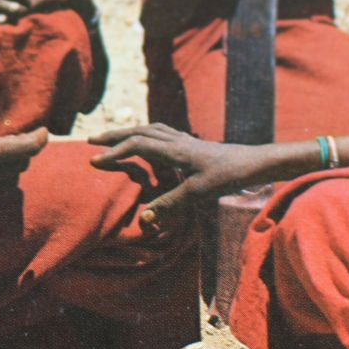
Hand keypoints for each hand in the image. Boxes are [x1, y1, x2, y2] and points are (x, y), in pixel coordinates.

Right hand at [88, 123, 267, 230]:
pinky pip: (164, 134)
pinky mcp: (193, 145)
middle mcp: (178, 140)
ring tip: (115, 139)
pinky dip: (149, 136)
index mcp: (175, 149)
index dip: (114, 152)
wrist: (255, 162)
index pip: (137, 145)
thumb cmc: (229, 176)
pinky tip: (149, 147)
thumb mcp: (199, 193)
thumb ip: (170, 204)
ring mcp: (186, 141)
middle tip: (92, 139)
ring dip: (131, 133)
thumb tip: (144, 218)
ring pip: (151, 129)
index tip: (94, 161)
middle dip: (115, 135)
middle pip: (140, 131)